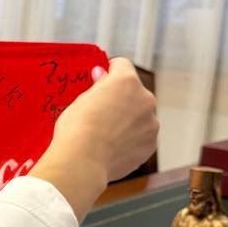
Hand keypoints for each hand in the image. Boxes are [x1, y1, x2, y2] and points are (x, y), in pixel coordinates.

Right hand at [29, 57, 158, 219]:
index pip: (121, 65)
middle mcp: (145, 98)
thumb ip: (98, 86)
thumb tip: (103, 75)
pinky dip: (131, 140)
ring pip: (140, 116)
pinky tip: (112, 147)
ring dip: (129, 120)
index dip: (109, 71)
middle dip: (122, 98)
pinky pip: (141, 137)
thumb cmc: (76, 128)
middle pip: (134, 92)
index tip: (101, 80)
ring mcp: (151, 123)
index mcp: (126, 82)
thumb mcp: (81, 99)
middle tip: (101, 111)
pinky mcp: (150, 145)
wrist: (82, 161)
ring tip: (106, 134)